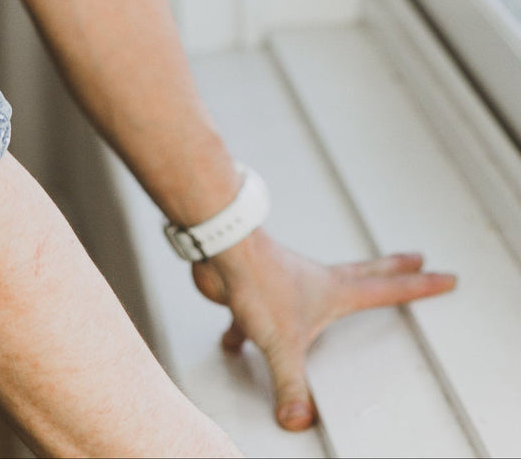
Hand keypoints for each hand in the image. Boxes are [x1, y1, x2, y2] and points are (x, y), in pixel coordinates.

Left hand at [191, 229, 455, 430]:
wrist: (220, 248)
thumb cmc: (257, 280)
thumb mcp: (282, 343)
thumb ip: (291, 385)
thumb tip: (298, 418)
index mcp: (335, 291)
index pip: (389, 289)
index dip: (420, 287)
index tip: (446, 277)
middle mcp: (315, 283)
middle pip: (365, 275)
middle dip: (393, 268)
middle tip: (415, 258)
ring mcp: (287, 286)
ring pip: (314, 294)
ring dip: (325, 299)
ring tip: (329, 305)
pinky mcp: (257, 294)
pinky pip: (257, 317)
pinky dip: (247, 332)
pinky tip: (233, 343)